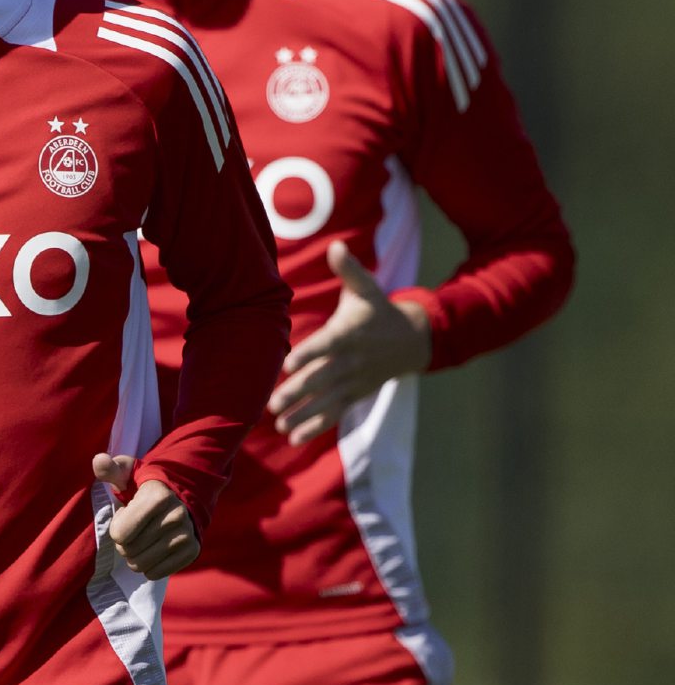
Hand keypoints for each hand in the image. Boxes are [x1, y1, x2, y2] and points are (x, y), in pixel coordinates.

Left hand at [92, 454, 200, 578]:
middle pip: (128, 551)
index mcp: (158, 497)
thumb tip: (98, 461)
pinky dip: (149, 566)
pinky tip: (154, 548)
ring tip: (143, 538)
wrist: (180, 498)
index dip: (118, 526)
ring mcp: (186, 535)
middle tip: (135, 528)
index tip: (128, 513)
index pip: (120, 534)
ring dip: (135, 556)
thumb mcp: (127, 474)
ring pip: (140, 565)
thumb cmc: (143, 488)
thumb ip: (110, 469)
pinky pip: (155, 573)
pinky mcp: (192, 551)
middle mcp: (176, 516)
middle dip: (124, 543)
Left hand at [269, 240, 431, 444]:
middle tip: (272, 404)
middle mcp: (351, 361)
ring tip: (278, 426)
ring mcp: (353, 381)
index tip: (288, 364)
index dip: (308, 354)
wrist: (411, 340)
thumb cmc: (377, 310)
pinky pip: (335, 414)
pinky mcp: (354, 395)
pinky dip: (315, 428)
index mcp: (349, 334)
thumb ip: (349, 270)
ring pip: (326, 402)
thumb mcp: (367, 288)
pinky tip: (293, 438)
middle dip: (298, 393)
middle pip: (322, 379)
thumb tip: (336, 246)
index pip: (326, 345)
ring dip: (302, 415)